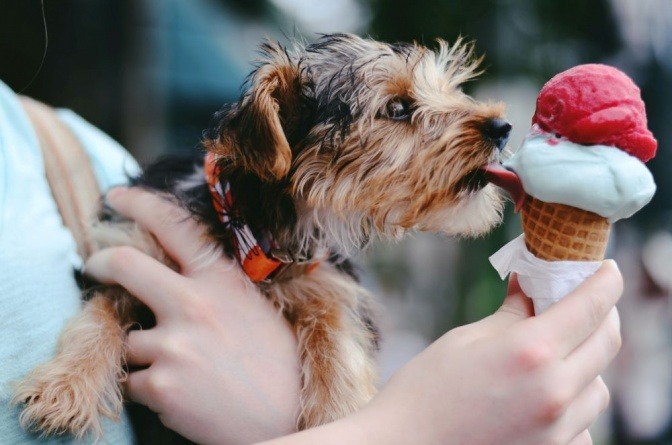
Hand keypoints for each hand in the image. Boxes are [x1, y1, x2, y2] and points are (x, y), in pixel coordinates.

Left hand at [85, 187, 300, 444]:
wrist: (287, 418)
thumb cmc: (278, 362)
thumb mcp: (254, 307)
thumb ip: (216, 287)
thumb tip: (176, 274)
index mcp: (222, 280)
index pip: (174, 226)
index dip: (139, 204)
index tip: (116, 197)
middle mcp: (194, 303)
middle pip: (125, 264)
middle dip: (100, 262)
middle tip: (94, 266)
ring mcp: (174, 343)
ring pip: (129, 338)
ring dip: (144, 354)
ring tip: (183, 371)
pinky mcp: (161, 383)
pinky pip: (132, 381)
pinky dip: (148, 389)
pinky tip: (183, 395)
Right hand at [258, 262, 621, 444]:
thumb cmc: (424, 391)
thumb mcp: (465, 340)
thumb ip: (511, 314)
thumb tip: (530, 286)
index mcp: (530, 352)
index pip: (590, 307)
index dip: (605, 281)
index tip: (606, 269)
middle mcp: (554, 392)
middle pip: (607, 343)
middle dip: (601, 315)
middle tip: (583, 302)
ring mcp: (557, 429)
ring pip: (599, 386)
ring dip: (587, 362)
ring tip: (556, 353)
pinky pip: (584, 422)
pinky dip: (572, 403)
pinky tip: (543, 394)